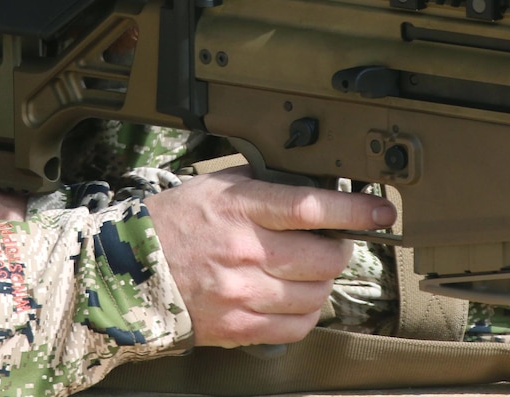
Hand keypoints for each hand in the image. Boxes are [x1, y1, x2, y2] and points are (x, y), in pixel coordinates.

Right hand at [144, 167, 395, 347]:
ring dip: (322, 281)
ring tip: (308, 270)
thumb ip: (263, 182)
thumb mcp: (215, 186)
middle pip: (323, 258)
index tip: (381, 213)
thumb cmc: (174, 222)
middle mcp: (245, 252)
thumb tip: (312, 181)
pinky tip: (296, 298)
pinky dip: (307, 312)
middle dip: (339, 250)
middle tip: (332, 244)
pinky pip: (296, 327)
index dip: (354, 211)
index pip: (311, 209)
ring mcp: (242, 294)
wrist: (127, 271)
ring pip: (315, 294)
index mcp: (240, 209)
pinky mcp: (238, 328)